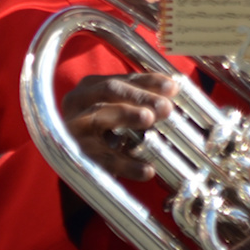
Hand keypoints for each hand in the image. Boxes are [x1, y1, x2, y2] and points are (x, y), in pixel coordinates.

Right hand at [60, 73, 178, 180]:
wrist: (73, 159)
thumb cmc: (101, 130)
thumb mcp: (116, 110)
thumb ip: (140, 99)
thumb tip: (176, 91)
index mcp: (90, 86)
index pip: (124, 79)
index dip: (149, 82)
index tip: (173, 88)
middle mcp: (78, 102)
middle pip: (110, 91)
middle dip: (139, 97)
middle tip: (165, 106)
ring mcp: (74, 127)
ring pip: (99, 116)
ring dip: (126, 115)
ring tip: (148, 119)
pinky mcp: (76, 154)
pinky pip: (102, 159)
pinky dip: (126, 165)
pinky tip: (146, 170)